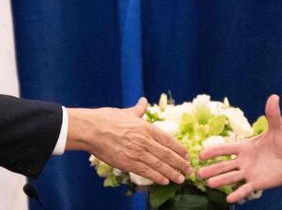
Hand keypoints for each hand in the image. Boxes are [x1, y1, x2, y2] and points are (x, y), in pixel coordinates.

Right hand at [67, 97, 191, 184]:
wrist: (91, 130)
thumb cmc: (107, 119)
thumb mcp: (126, 112)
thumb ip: (138, 109)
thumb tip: (143, 101)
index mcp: (146, 127)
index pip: (168, 140)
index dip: (179, 149)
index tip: (187, 155)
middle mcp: (145, 140)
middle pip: (167, 154)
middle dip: (180, 163)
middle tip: (190, 169)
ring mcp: (138, 152)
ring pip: (160, 165)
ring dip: (173, 173)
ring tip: (181, 178)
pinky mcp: (128, 163)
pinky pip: (147, 172)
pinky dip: (158, 177)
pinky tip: (165, 181)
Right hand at [197, 94, 281, 202]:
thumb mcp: (278, 126)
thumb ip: (273, 114)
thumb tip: (274, 96)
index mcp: (245, 147)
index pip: (226, 149)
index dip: (214, 151)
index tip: (201, 154)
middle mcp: (243, 161)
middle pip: (224, 165)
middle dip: (212, 168)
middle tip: (198, 173)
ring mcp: (249, 173)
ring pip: (231, 177)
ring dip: (220, 181)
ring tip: (209, 184)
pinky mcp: (257, 183)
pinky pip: (245, 189)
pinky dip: (237, 194)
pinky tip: (229, 199)